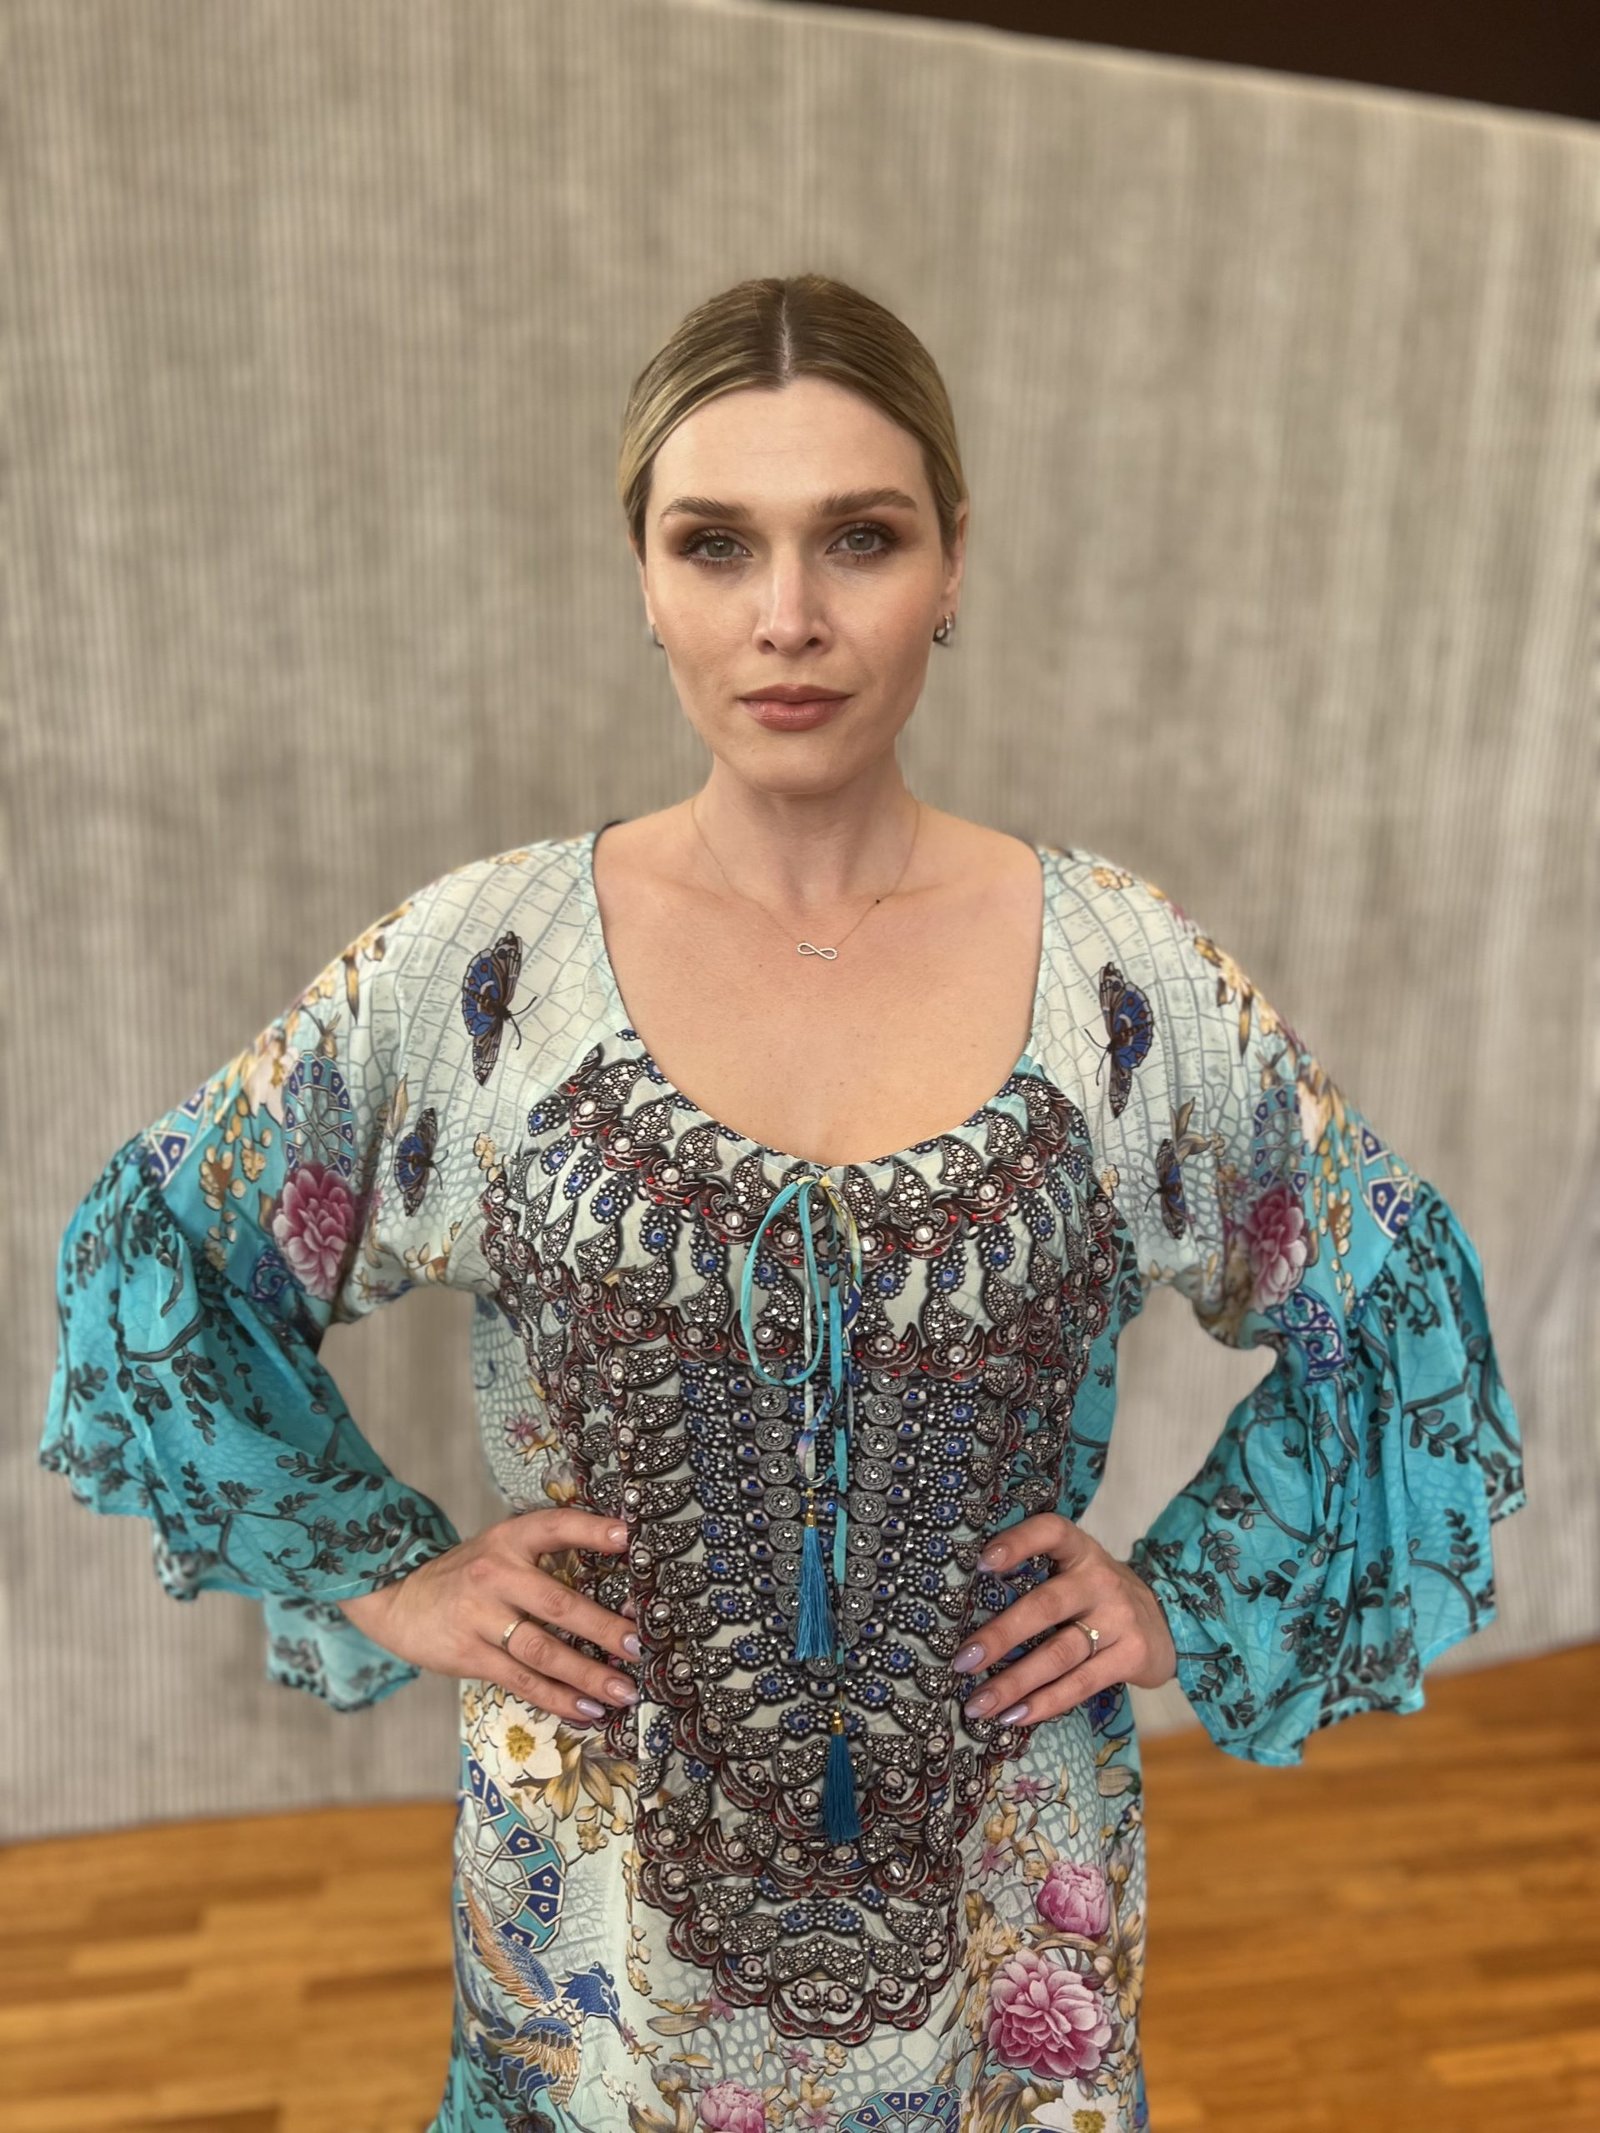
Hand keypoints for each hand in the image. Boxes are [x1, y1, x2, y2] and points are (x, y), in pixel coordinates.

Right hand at [334, 1507, 639, 1725]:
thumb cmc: (467, 1575)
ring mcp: (480, 1617)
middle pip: (559, 1603)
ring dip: (587, 1675)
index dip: (592, 1530)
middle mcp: (496, 1574)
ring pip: (543, 1651)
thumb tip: (613, 1572)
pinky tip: (586, 1709)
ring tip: (623, 1690)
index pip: (555, 1527)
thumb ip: (544, 1556)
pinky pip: (521, 1681)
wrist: (398, 1599)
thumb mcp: (500, 1548)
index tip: (629, 1538)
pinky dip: (557, 1698)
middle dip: (604, 1628)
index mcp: (509, 1540)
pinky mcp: (469, 1655)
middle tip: (639, 1645)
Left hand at [953, 1513, 1177, 1727]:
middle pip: (1045, 1606)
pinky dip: (1045, 1702)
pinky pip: (1081, 1683)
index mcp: (1080, 1550)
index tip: (982, 1562)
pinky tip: (1015, 1715)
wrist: (1165, 1623)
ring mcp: (1119, 1619)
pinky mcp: (1131, 1656)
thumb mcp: (1074, 1572)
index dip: (1018, 1542)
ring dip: (1015, 1682)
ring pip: (1059, 1653)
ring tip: (979, 1703)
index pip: (1050, 1532)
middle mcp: (1100, 1580)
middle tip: (963, 1660)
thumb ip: (1036, 1579)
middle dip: (1000, 1636)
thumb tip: (964, 1613)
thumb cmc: (1096, 1597)